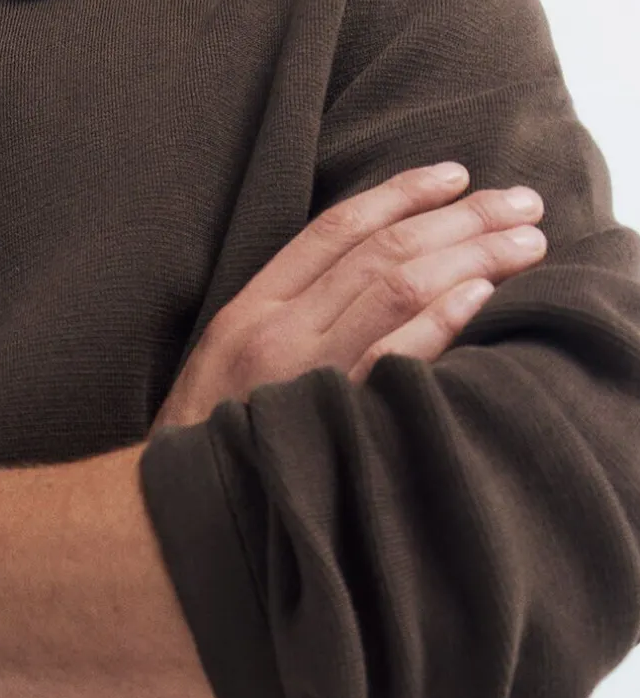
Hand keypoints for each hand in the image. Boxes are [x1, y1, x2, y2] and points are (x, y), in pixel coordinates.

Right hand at [151, 163, 545, 428]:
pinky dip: (437, 322)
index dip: (402, 192)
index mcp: (248, 312)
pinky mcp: (325, 424)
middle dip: (461, 218)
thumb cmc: (206, 450)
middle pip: (381, 250)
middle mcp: (275, 335)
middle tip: (522, 203)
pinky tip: (480, 297)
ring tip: (525, 244)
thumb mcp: (223, 369)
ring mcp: (301, 379)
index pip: (335, 229)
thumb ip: (281, 321)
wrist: (171, 521)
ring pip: (395, 289)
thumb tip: (363, 279)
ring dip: (469, 257)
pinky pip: (390, 360)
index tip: (458, 176)